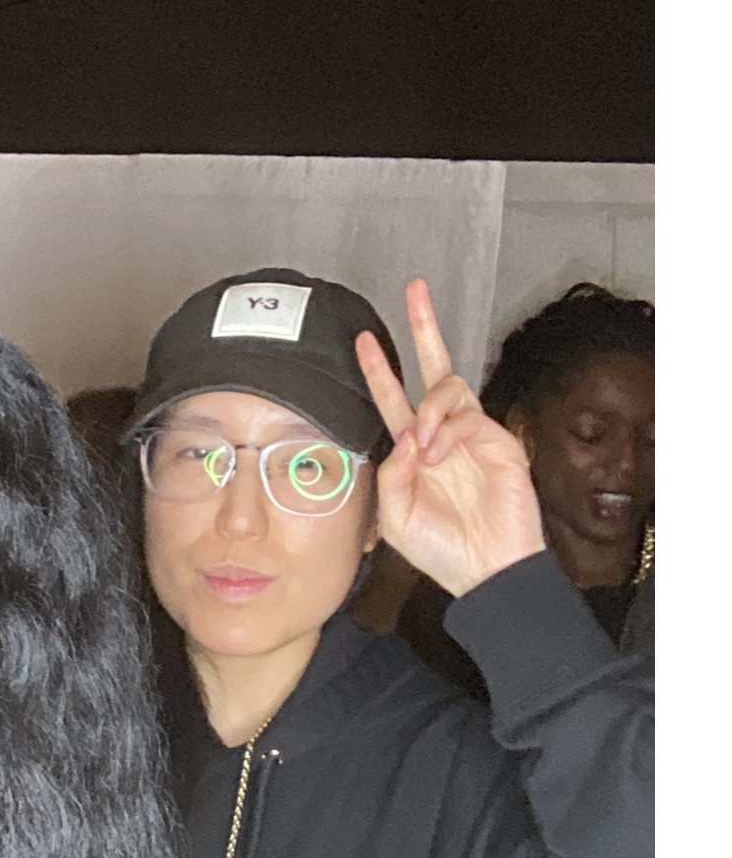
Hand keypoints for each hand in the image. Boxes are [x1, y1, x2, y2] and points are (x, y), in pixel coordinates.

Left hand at [354, 280, 544, 597]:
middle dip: (424, 328)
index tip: (362, 340)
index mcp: (413, 451)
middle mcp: (441, 434)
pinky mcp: (496, 439)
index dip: (378, 370)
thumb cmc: (440, 548)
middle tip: (414, 290)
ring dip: (427, 407)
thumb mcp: (393, 514)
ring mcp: (470, 433)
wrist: (485, 567)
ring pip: (447, 386)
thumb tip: (405, 434)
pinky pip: (466, 413)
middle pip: (432, 369)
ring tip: (423, 441)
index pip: (393, 400)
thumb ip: (390, 471)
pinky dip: (446, 426)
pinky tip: (439, 451)